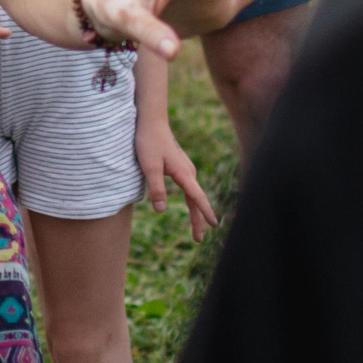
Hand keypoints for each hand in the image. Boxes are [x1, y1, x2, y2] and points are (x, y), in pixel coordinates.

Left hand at [135, 117, 215, 240]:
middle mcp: (189, 172)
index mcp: (184, 174)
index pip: (197, 197)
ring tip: (197, 230)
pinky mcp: (181, 168)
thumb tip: (162, 210)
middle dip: (199, 220)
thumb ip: (156, 188)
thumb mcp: (149, 167)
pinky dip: (193, 201)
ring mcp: (186, 169)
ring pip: (194, 195)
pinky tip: (192, 206)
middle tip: (198, 240)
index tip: (214, 225)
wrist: (151, 122)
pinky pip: (190, 189)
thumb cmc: (148, 142)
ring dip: (196, 212)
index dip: (205, 212)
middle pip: (197, 200)